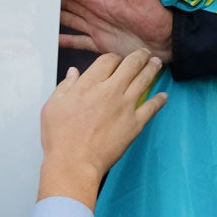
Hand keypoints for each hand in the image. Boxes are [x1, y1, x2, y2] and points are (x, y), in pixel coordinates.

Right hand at [37, 52, 166, 208]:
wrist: (74, 162)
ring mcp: (125, 106)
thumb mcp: (52, 107)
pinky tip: (163, 96)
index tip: (117, 60)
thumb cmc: (59, 137)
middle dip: (140, 56)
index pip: (108, 60)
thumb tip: (73, 72)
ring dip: (152, 69)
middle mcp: (110, 91)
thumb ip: (65, 86)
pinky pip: (152, 107)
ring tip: (157, 64)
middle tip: (146, 54)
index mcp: (89, 84)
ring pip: (144, 80)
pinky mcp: (135, 123)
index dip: (115, 57)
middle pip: (131, 65)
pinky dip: (159, 100)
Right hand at [60, 0, 171, 63]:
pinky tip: (52, 40)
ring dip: (55, 18)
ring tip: (37, 16)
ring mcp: (97, 29)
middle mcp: (96, 13)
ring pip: (70, 20)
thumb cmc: (155, 16)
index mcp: (102, 0)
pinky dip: (65, 40)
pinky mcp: (101, 44)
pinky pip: (78, 41)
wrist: (169, 42)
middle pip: (68, 4)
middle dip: (51, 0)